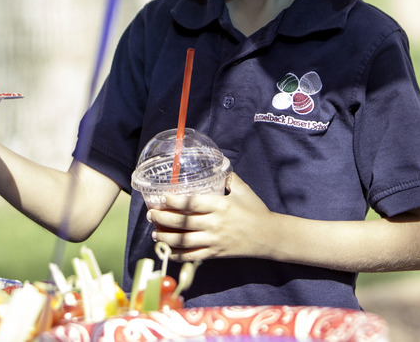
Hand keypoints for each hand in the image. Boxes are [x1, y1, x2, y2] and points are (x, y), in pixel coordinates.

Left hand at [146, 172, 273, 261]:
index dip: (174, 201)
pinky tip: (167, 250)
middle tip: (151, 214)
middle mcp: (215, 223)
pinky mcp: (215, 254)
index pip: (192, 203)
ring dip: (165, 237)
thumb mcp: (243, 189)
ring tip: (154, 233)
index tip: (162, 198)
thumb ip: (228, 177)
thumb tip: (215, 165)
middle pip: (182, 222)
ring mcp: (214, 241)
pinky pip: (191, 256)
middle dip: (162, 218)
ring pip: (183, 241)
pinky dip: (177, 255)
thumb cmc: (256, 210)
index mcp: (220, 205)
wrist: (268, 236)